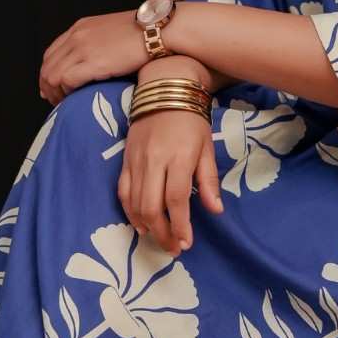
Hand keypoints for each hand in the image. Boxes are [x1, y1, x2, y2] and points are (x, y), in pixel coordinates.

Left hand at [39, 10, 148, 103]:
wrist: (159, 29)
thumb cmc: (145, 33)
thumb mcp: (112, 32)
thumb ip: (97, 43)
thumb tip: (93, 62)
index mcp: (81, 27)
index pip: (52, 52)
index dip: (48, 72)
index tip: (51, 87)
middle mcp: (77, 36)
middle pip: (48, 65)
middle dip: (47, 86)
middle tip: (54, 100)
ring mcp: (83, 48)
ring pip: (53, 75)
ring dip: (55, 92)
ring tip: (64, 103)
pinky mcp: (93, 62)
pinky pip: (66, 80)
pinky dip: (66, 92)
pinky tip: (74, 98)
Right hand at [118, 102, 224, 254]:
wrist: (164, 89)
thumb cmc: (191, 119)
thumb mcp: (207, 147)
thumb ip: (208, 180)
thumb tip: (215, 210)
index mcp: (178, 157)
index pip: (176, 199)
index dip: (180, 225)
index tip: (186, 243)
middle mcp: (154, 161)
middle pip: (152, 206)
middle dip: (162, 233)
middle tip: (173, 248)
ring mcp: (136, 161)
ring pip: (134, 202)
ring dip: (146, 226)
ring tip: (160, 239)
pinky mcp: (125, 159)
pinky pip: (122, 191)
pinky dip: (129, 211)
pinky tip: (140, 224)